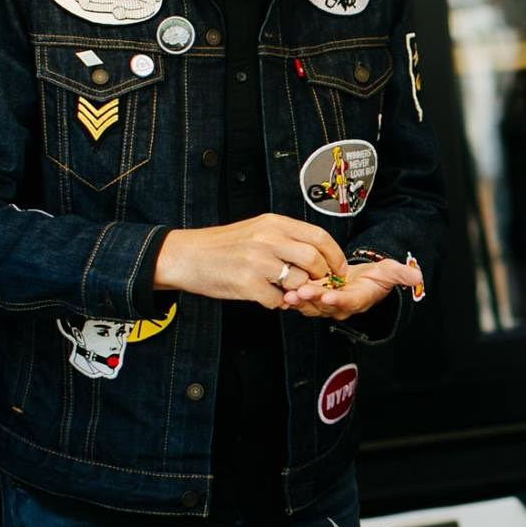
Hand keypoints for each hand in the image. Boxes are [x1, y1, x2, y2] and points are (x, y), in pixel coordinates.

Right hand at [154, 215, 346, 308]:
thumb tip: (318, 256)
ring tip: (284, 291)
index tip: (340, 269)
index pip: (319, 236)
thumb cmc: (222, 245)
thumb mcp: (256, 229)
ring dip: (297, 293)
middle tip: (317, 285)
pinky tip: (264, 296)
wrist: (185, 256)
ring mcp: (257, 262)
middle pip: (314, 261)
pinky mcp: (247, 284)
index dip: (336, 255)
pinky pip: (277, 301)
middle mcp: (268, 239)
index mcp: (274, 223)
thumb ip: (286, 239)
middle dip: (321, 277)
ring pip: (298, 282)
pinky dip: (275, 303)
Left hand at [282, 257, 423, 319]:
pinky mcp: (314, 300)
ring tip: (289, 294)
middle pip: (325, 306)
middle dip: (313, 300)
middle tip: (301, 293)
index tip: (329, 295)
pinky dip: (292, 298)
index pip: (349, 302)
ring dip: (299, 301)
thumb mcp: (389, 272)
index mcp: (358, 299)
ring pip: (311, 306)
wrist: (360, 280)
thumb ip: (400, 274)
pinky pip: (302, 301)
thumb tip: (417, 277)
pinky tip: (282, 291)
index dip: (339, 300)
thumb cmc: (374, 277)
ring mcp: (326, 305)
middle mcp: (341, 306)